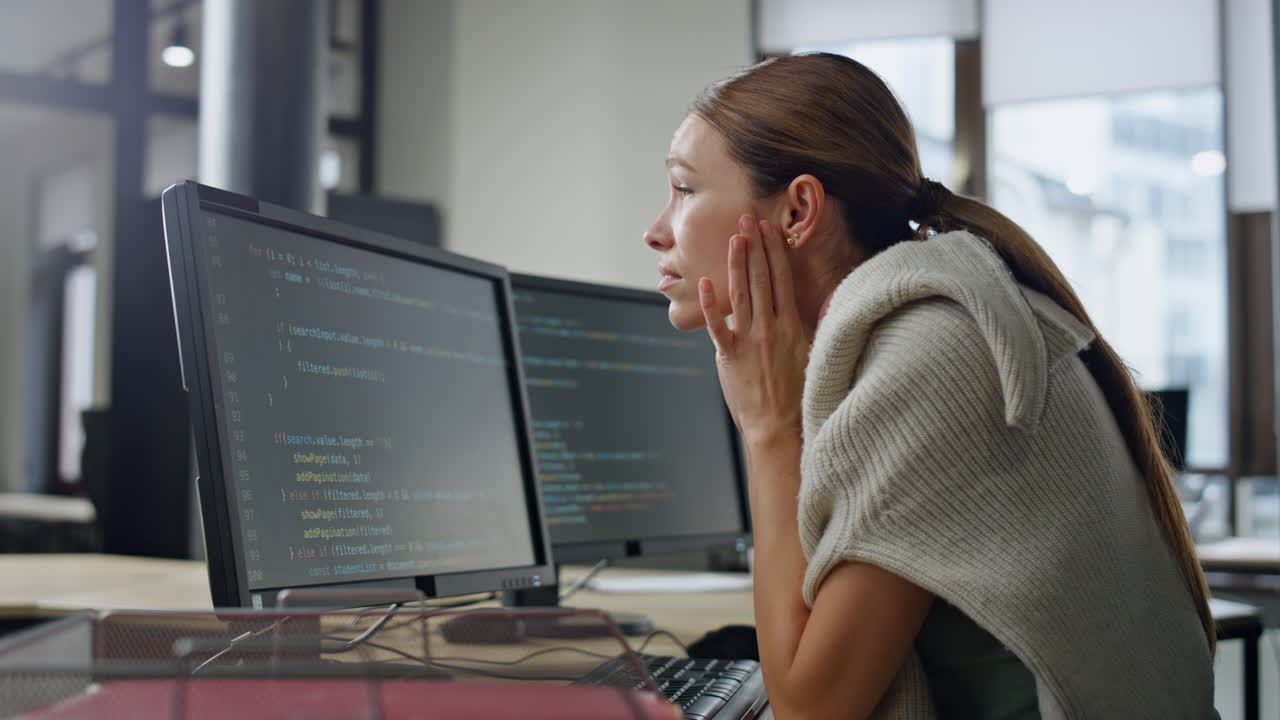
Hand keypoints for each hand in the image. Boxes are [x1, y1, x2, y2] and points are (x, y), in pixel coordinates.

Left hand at [700, 215, 807, 449]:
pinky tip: (705, 283)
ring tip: (734, 238)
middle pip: (761, 279)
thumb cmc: (799, 395)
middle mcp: (771, 327)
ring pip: (742, 294)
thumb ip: (816, 325)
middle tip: (747, 219)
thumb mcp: (815, 355)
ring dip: (737, 264)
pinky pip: (718, 326)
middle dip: (754, 246)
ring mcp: (749, 340)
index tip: (770, 230)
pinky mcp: (730, 356)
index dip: (774, 252)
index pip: (782, 279)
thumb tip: (829, 300)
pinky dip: (711, 304)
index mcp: (792, 326)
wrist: (781, 426)